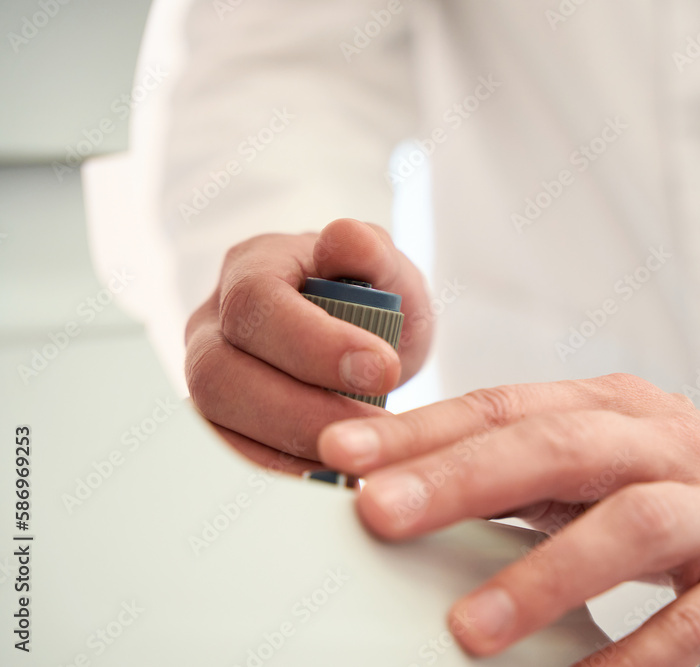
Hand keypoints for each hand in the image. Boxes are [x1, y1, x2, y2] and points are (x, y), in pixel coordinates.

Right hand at [185, 218, 431, 470]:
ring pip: (215, 425)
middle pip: (221, 375)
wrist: (362, 338)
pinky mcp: (218, 426)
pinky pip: (225, 460)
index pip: (257, 303)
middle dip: (299, 412)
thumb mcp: (387, 270)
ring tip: (354, 463)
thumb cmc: (371, 299)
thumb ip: (373, 253)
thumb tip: (348, 237)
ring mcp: (207, 379)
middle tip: (370, 432)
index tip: (382, 371)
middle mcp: (213, 325)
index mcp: (253, 268)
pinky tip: (328, 482)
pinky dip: (274, 477)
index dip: (314, 343)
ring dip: (285, 452)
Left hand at [317, 374, 699, 664]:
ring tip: (469, 630)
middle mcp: (660, 444)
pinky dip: (643, 652)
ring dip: (545, 576)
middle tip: (378, 514)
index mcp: (609, 408)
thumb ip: (522, 471)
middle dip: (463, 480)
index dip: (424, 429)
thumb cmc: (683, 479)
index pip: (505, 407)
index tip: (341, 452)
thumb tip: (407, 492)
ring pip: (628, 527)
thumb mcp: (604, 454)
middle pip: (556, 449)